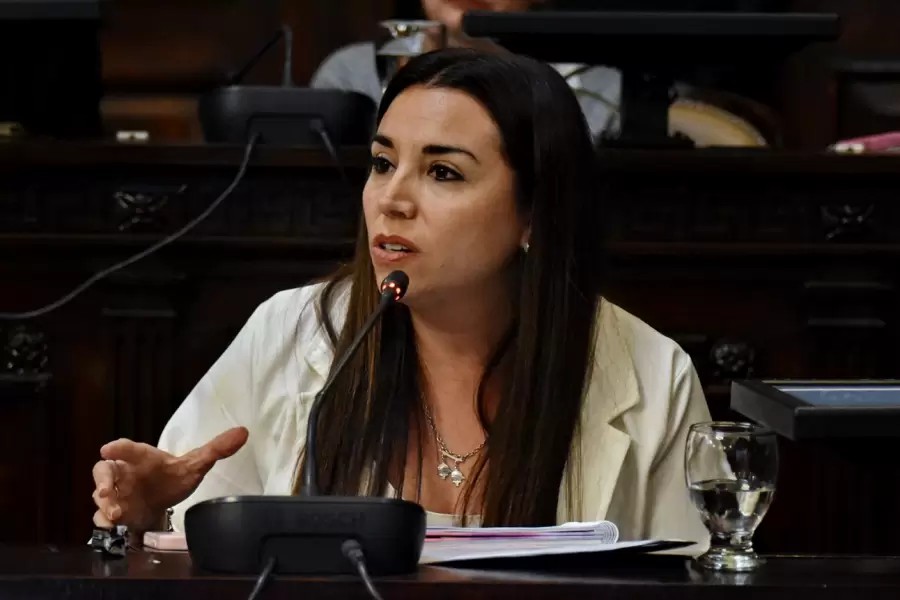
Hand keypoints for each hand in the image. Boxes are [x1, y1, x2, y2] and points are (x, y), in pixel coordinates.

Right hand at [91, 427, 248, 532]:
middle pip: (104, 471)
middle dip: (101, 480)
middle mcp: (125, 474)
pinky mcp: (117, 514)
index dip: (119, 448)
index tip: (108, 449)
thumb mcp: (197, 464)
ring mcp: (118, 494)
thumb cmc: (174, 477)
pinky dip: (105, 523)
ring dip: (104, 505)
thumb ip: (217, 449)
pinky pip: (104, 517)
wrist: (165, 499)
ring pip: (101, 496)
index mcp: (143, 457)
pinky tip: (114, 528)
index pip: (129, 449)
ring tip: (115, 515)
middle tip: (104, 491)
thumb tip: (243, 432)